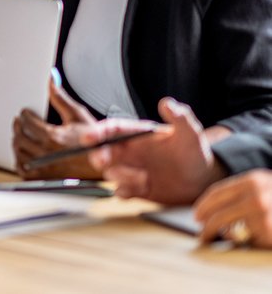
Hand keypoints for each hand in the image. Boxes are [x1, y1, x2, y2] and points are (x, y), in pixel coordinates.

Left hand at [12, 81, 100, 179]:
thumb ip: (60, 98)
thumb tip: (51, 80)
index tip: (25, 112)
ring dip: (17, 143)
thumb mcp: (77, 115)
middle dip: (18, 127)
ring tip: (21, 136)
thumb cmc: (94, 142)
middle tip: (19, 122)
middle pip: (19, 137)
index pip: (27, 122)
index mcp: (53, 137)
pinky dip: (20, 161)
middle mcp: (46, 153)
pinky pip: (23, 170)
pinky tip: (25, 154)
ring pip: (19, 153)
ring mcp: (45, 167)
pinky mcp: (45, 178)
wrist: (104, 164)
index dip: (24, 114)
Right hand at [97, 97, 221, 204]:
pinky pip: (121, 191)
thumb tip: (167, 103)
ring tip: (145, 178)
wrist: (204, 180)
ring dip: (122, 176)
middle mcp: (130, 152)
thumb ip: (180, 117)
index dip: (97, 132)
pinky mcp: (136, 189)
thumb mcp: (190, 133)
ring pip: (111, 172)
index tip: (89, 138)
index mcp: (137, 135)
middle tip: (103, 161)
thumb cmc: (195, 153)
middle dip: (98, 155)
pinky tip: (141, 188)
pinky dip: (125, 191)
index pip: (112, 129)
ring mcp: (132, 170)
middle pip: (103, 151)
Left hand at [196, 170, 271, 247]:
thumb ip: (242, 193)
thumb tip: (211, 212)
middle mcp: (256, 197)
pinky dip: (253, 242)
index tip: (196, 217)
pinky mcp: (269, 233)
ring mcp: (263, 216)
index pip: (218, 193)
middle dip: (207, 227)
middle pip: (219, 215)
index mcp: (252, 181)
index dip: (203, 206)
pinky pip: (251, 242)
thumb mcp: (263, 187)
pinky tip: (262, 237)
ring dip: (229, 236)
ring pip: (232, 231)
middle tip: (202, 236)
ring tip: (230, 238)